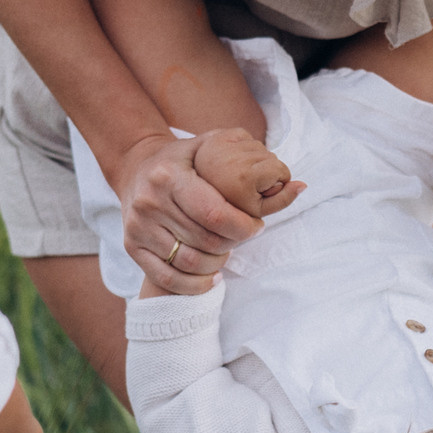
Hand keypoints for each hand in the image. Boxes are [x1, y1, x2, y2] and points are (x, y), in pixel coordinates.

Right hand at [117, 131, 261, 293]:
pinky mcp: (131, 247)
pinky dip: (194, 285)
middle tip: (242, 237)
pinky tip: (211, 277)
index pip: (215, 214)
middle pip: (206, 241)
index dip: (243, 227)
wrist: (136, 167)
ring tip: (225, 251)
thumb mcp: (213, 146)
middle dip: (233, 244)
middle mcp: (149, 202)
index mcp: (169, 176)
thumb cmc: (185, 158)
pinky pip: (167, 278)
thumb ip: (255, 163)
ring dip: (217, 264)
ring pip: (190, 263)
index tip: (256, 226)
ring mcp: (138, 227)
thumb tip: (301, 187)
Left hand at [190, 128, 303, 219]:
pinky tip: (232, 161)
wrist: (191, 194)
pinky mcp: (219, 135)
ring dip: (255, 160)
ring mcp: (224, 144)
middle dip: (266, 172)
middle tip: (246, 185)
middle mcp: (234, 158)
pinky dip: (244, 147)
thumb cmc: (227, 206)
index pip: (282, 172)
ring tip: (238, 174)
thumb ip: (282, 200)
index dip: (276, 185)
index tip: (259, 194)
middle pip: (272, 158)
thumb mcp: (257, 211)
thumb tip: (303, 185)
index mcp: (245, 178)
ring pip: (260, 147)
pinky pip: (246, 137)